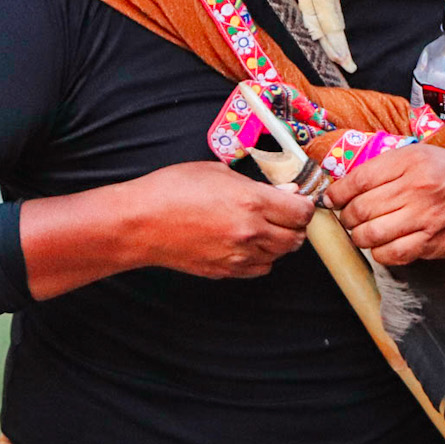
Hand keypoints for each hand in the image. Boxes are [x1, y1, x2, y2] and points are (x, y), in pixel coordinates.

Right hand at [126, 162, 314, 278]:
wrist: (140, 223)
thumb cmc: (171, 190)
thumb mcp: (217, 172)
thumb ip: (256, 183)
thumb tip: (285, 190)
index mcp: (251, 202)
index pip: (301, 211)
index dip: (304, 204)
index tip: (299, 199)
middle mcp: (250, 232)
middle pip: (296, 237)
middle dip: (295, 224)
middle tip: (285, 213)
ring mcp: (238, 256)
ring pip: (280, 255)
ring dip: (279, 241)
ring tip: (264, 226)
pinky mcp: (226, 271)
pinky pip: (259, 268)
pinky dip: (261, 257)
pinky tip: (248, 243)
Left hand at [328, 143, 444, 265]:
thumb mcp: (428, 156)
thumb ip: (391, 166)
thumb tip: (350, 183)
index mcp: (412, 160)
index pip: (358, 178)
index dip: (338, 193)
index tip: (332, 199)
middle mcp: (417, 187)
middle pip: (359, 208)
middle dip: (346, 217)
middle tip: (349, 218)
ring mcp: (425, 217)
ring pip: (369, 234)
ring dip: (359, 237)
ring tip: (363, 233)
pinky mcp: (432, 244)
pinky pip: (390, 254)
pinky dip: (379, 253)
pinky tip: (384, 246)